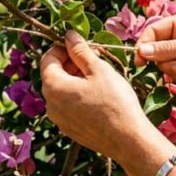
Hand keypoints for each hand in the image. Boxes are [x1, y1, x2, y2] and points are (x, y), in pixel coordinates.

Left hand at [40, 30, 155, 162]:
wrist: (128, 140)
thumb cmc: (114, 102)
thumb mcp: (98, 69)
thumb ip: (80, 50)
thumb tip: (68, 35)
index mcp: (53, 86)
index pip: (48, 58)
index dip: (63, 47)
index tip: (81, 45)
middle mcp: (50, 105)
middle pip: (54, 75)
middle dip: (70, 63)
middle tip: (94, 59)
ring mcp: (59, 120)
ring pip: (62, 92)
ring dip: (76, 80)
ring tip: (99, 78)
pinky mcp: (70, 130)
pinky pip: (69, 107)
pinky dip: (79, 97)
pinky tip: (99, 97)